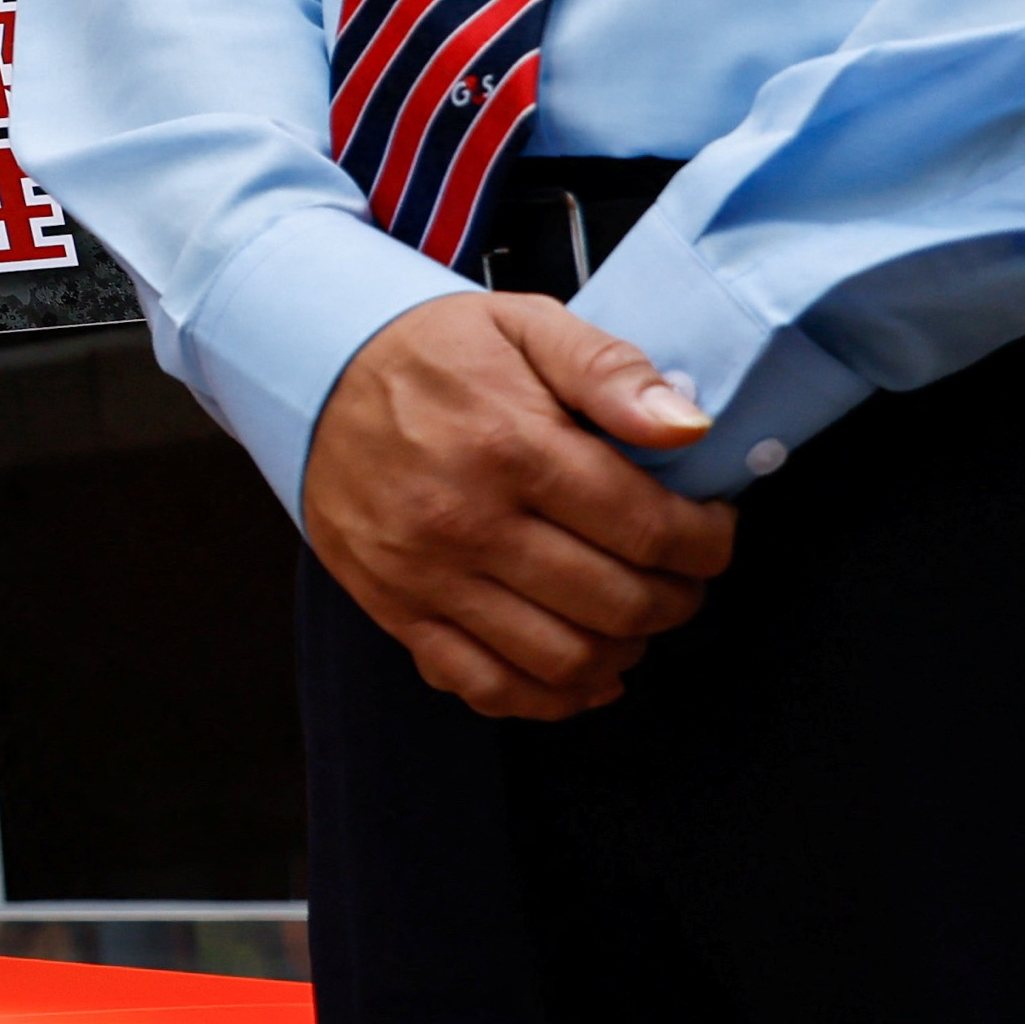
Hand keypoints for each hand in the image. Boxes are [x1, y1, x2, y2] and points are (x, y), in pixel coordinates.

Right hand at [300, 291, 736, 719]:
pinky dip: (551, 698)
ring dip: (625, 651)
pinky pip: (486, 686)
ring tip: (635, 617)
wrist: (313, 373)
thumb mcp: (526, 325)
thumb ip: (612, 370)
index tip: (711, 531)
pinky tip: (585, 672)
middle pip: (616, 602)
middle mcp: (467, 519)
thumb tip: (688, 428)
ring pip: (562, 658)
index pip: (647, 528)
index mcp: (510, 443)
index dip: (705, 543)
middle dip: (677, 599)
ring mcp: (427, 574)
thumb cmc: (434, 352)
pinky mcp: (397, 608)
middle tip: (682, 576)